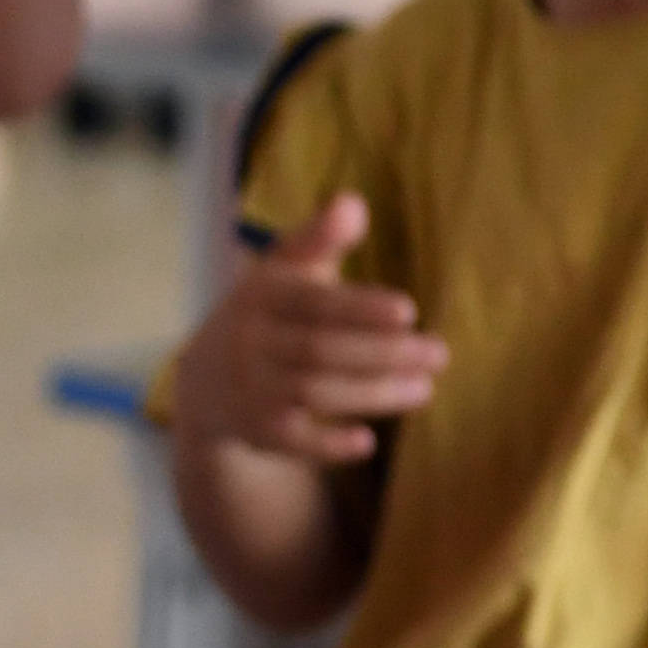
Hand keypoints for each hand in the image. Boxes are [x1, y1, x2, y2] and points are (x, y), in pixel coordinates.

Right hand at [176, 195, 443, 464]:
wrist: (206, 382)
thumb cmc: (270, 314)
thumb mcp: (284, 271)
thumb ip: (320, 238)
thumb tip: (353, 203)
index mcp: (262, 296)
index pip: (314, 303)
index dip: (360, 308)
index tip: (409, 311)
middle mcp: (252, 342)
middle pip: (321, 351)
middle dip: (384, 354)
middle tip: (440, 353)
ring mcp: (253, 388)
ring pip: (315, 392)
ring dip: (374, 394)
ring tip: (425, 387)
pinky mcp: (258, 431)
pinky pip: (294, 441)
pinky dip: (328, 444)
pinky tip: (370, 442)